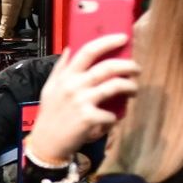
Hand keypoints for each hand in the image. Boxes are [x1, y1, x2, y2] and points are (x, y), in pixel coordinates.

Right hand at [24, 34, 140, 164]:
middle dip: (128, 65)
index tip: (123, 38)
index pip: (87, 51)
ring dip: (130, 87)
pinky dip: (114, 118)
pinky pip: (111, 114)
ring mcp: (82, 101)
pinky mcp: (89, 118)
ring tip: (133, 89)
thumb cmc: (50, 115)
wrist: (46, 143)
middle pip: (107, 67)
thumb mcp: (50, 89)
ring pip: (115, 86)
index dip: (107, 41)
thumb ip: (60, 68)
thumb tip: (69, 49)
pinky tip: (111, 120)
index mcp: (66, 76)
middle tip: (136, 69)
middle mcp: (73, 86)